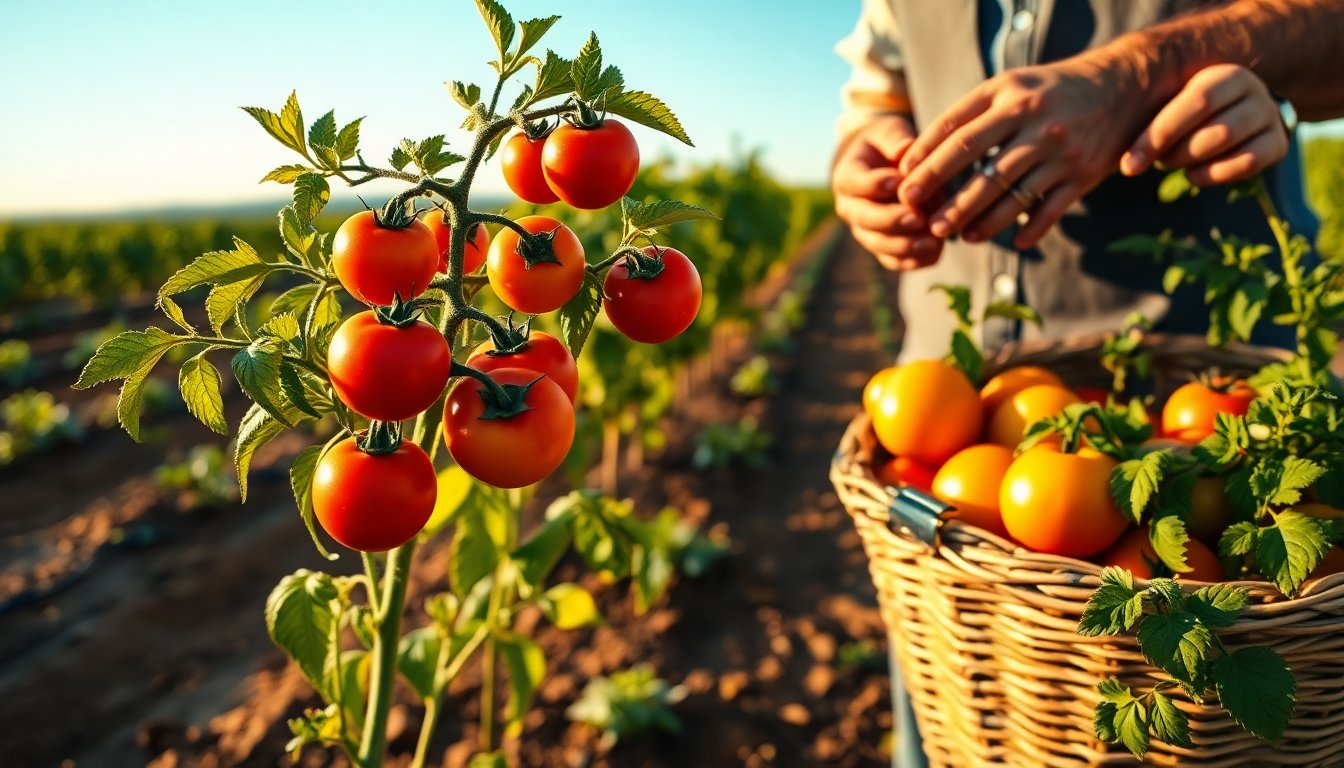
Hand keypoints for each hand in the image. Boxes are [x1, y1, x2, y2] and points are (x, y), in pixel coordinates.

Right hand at [831, 114, 943, 270]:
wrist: (881, 165)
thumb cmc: (886, 144)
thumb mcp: (889, 132)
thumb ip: (895, 139)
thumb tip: (904, 149)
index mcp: (847, 176)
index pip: (857, 183)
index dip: (876, 184)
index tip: (897, 182)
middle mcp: (850, 208)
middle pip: (866, 219)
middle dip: (892, 220)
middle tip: (918, 217)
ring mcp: (864, 230)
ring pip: (879, 244)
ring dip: (905, 246)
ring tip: (933, 242)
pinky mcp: (881, 245)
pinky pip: (892, 260)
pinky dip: (913, 261)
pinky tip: (936, 254)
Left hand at [894, 53, 1148, 249]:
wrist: (1119, 86)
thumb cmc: (1047, 92)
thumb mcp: (1009, 87)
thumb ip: (970, 115)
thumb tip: (921, 155)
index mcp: (1008, 96)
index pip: (957, 131)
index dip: (926, 160)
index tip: (903, 183)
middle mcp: (1034, 120)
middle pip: (978, 165)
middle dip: (946, 196)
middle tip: (921, 219)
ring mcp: (1060, 150)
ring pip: (1010, 194)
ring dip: (980, 220)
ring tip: (957, 236)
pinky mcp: (1083, 174)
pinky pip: (1050, 210)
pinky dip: (1030, 229)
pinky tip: (1012, 243)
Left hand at [1120, 64, 1288, 185]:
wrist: (1228, 114)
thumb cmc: (1181, 114)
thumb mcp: (1166, 105)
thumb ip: (1145, 115)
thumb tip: (1106, 146)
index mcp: (1224, 74)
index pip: (1194, 103)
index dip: (1158, 137)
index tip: (1128, 166)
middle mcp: (1253, 90)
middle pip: (1213, 132)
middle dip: (1174, 154)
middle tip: (1157, 161)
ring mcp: (1270, 116)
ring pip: (1228, 146)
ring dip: (1190, 163)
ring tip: (1173, 163)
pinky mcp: (1278, 144)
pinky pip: (1247, 164)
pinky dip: (1214, 176)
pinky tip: (1193, 176)